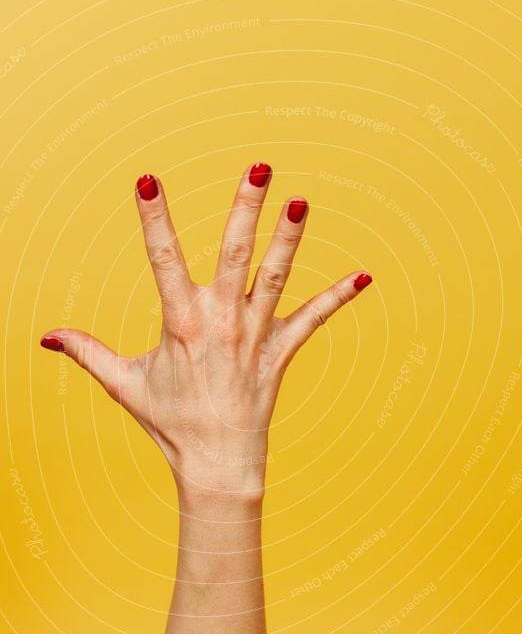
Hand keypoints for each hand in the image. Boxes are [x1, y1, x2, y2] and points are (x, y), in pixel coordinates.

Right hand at [40, 162, 372, 498]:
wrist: (217, 465)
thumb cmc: (171, 423)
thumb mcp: (124, 385)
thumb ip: (87, 352)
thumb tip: (46, 336)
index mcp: (180, 323)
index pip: (161, 258)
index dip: (153, 217)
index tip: (146, 179)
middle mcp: (221, 322)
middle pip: (234, 255)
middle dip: (246, 209)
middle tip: (259, 168)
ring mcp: (255, 336)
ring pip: (276, 278)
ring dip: (290, 239)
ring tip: (303, 202)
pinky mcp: (281, 352)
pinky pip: (312, 320)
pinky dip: (336, 298)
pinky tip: (363, 277)